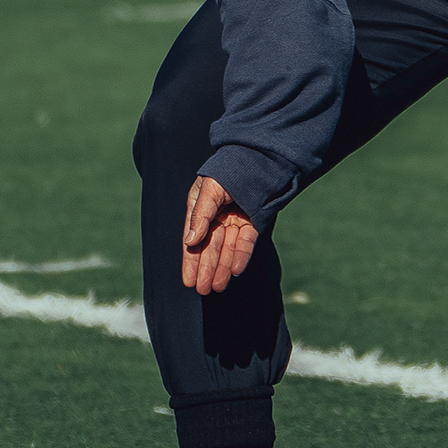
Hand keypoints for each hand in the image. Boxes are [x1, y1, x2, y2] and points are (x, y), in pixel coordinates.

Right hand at [180, 175, 259, 294]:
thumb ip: (200, 214)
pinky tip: (235, 271)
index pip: (193, 240)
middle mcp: (217, 218)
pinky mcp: (253, 222)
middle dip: (206, 269)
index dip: (190, 261)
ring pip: (228, 250)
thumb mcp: (209, 189)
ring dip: (222, 268)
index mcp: (201, 209)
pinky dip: (241, 256)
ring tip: (217, 286)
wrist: (259, 157)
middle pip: (210, 248)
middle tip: (203, 290)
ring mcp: (235, 221)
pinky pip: (246, 243)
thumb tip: (190, 241)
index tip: (188, 281)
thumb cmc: (228, 170)